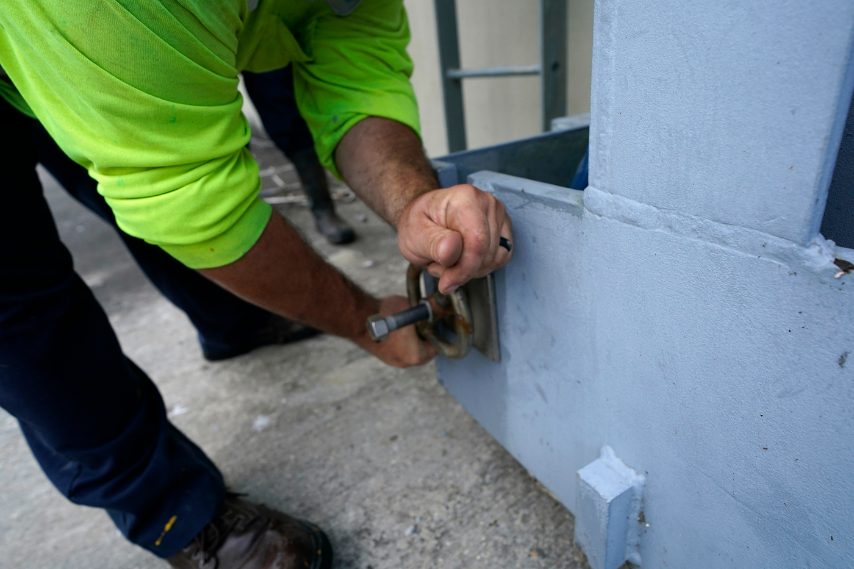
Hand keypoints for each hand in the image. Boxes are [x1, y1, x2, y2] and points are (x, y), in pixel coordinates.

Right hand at [360, 296, 436, 367]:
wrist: (358, 319)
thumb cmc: (386, 313)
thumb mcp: (412, 307)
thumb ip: (427, 310)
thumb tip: (437, 305)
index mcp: (417, 356)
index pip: (437, 345)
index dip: (438, 330)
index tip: (436, 320)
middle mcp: (405, 362)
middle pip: (424, 349)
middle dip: (425, 335)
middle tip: (424, 320)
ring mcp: (392, 360)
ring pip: (410, 349)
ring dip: (412, 337)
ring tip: (409, 322)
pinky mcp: (382, 356)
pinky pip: (398, 347)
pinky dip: (400, 339)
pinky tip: (397, 325)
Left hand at [396, 184, 512, 292]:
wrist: (423, 219)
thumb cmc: (419, 223)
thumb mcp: (415, 234)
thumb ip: (433, 242)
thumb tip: (451, 250)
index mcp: (465, 198)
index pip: (477, 242)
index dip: (464, 268)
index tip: (447, 282)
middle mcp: (486, 203)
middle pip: (487, 254)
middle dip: (462, 269)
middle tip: (438, 263)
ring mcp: (498, 215)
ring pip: (494, 259)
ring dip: (469, 269)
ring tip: (447, 258)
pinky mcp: (503, 230)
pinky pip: (500, 259)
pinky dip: (480, 267)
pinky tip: (462, 260)